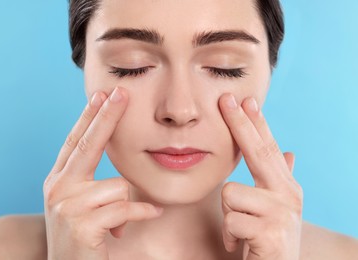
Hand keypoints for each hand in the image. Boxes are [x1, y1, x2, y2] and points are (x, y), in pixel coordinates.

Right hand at [43, 87, 162, 259]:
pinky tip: (151, 214)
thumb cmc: (81, 237)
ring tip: (120, 223)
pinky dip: (140, 212)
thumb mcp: (81, 204)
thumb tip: (120, 170)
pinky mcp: (81, 224)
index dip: (90, 116)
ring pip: (116, 186)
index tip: (102, 94)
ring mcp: (67, 205)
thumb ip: (94, 183)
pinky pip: (124, 207)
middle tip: (120, 93)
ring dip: (126, 205)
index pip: (77, 141)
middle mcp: (58, 187)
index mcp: (59, 179)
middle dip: (106, 116)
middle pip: (88, 144)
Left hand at [219, 94, 302, 259]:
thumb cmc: (271, 239)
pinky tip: (241, 245)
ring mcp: (281, 213)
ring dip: (229, 214)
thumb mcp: (275, 208)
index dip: (256, 123)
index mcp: (285, 187)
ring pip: (230, 193)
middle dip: (239, 123)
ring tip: (241, 230)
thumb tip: (290, 153)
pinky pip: (231, 220)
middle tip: (226, 99)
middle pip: (258, 152)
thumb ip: (280, 179)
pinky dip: (230, 235)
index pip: (267, 148)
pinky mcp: (270, 233)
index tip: (244, 100)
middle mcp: (288, 195)